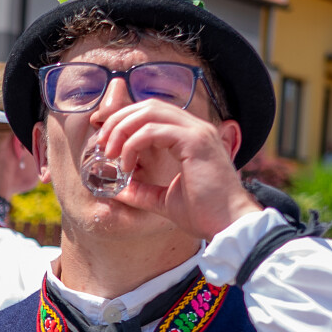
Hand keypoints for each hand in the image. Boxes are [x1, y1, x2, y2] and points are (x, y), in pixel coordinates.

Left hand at [96, 100, 259, 239]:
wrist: (228, 225)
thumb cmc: (204, 214)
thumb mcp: (165, 200)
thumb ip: (143, 192)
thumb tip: (119, 190)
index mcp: (190, 137)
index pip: (153, 113)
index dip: (126, 122)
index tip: (107, 144)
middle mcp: (196, 128)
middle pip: (148, 106)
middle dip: (119, 120)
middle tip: (102, 144)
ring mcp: (197, 132)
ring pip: (149, 112)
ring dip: (122, 129)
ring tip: (110, 153)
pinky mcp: (195, 141)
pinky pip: (153, 131)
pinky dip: (133, 144)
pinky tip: (126, 164)